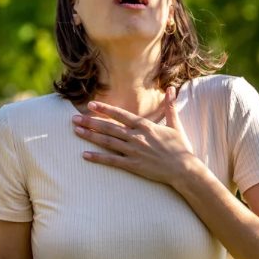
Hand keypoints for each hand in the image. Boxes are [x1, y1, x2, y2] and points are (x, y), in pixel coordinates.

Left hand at [73, 86, 197, 186]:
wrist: (184, 169)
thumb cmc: (180, 147)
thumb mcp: (175, 124)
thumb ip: (170, 106)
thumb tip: (171, 89)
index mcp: (145, 126)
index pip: (120, 114)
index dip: (104, 109)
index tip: (91, 104)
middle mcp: (136, 137)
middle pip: (109, 127)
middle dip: (90, 121)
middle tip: (74, 118)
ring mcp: (134, 151)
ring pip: (107, 141)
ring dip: (90, 135)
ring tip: (76, 131)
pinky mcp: (133, 165)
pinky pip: (112, 160)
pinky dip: (98, 157)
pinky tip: (85, 155)